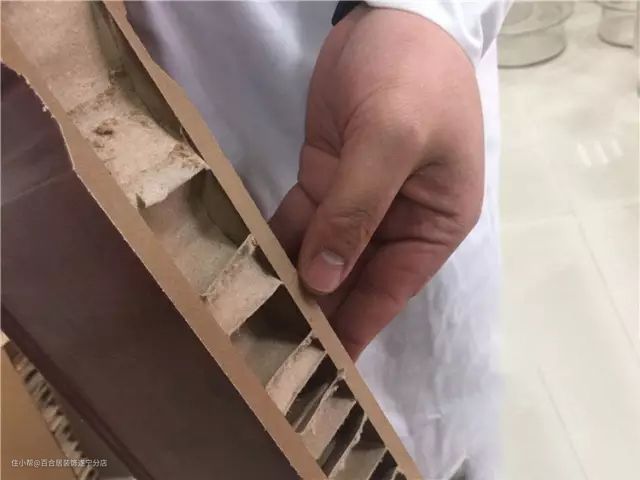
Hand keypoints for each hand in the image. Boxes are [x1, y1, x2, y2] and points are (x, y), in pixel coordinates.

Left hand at [270, 6, 483, 358]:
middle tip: (265, 352)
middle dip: (315, 311)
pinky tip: (242, 265)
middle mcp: (395, 221)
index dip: (354, 330)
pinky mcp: (324, 177)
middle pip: (350, 278)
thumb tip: (323, 281)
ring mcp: (356, 200)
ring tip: (244, 319)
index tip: (318, 374)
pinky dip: (275, 240)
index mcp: (431, 225)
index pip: (388, 292)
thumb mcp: (391, 141)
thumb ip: (357, 211)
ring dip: (287, 279)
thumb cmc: (412, 79)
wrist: (390, 14)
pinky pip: (299, 219)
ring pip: (319, 251)